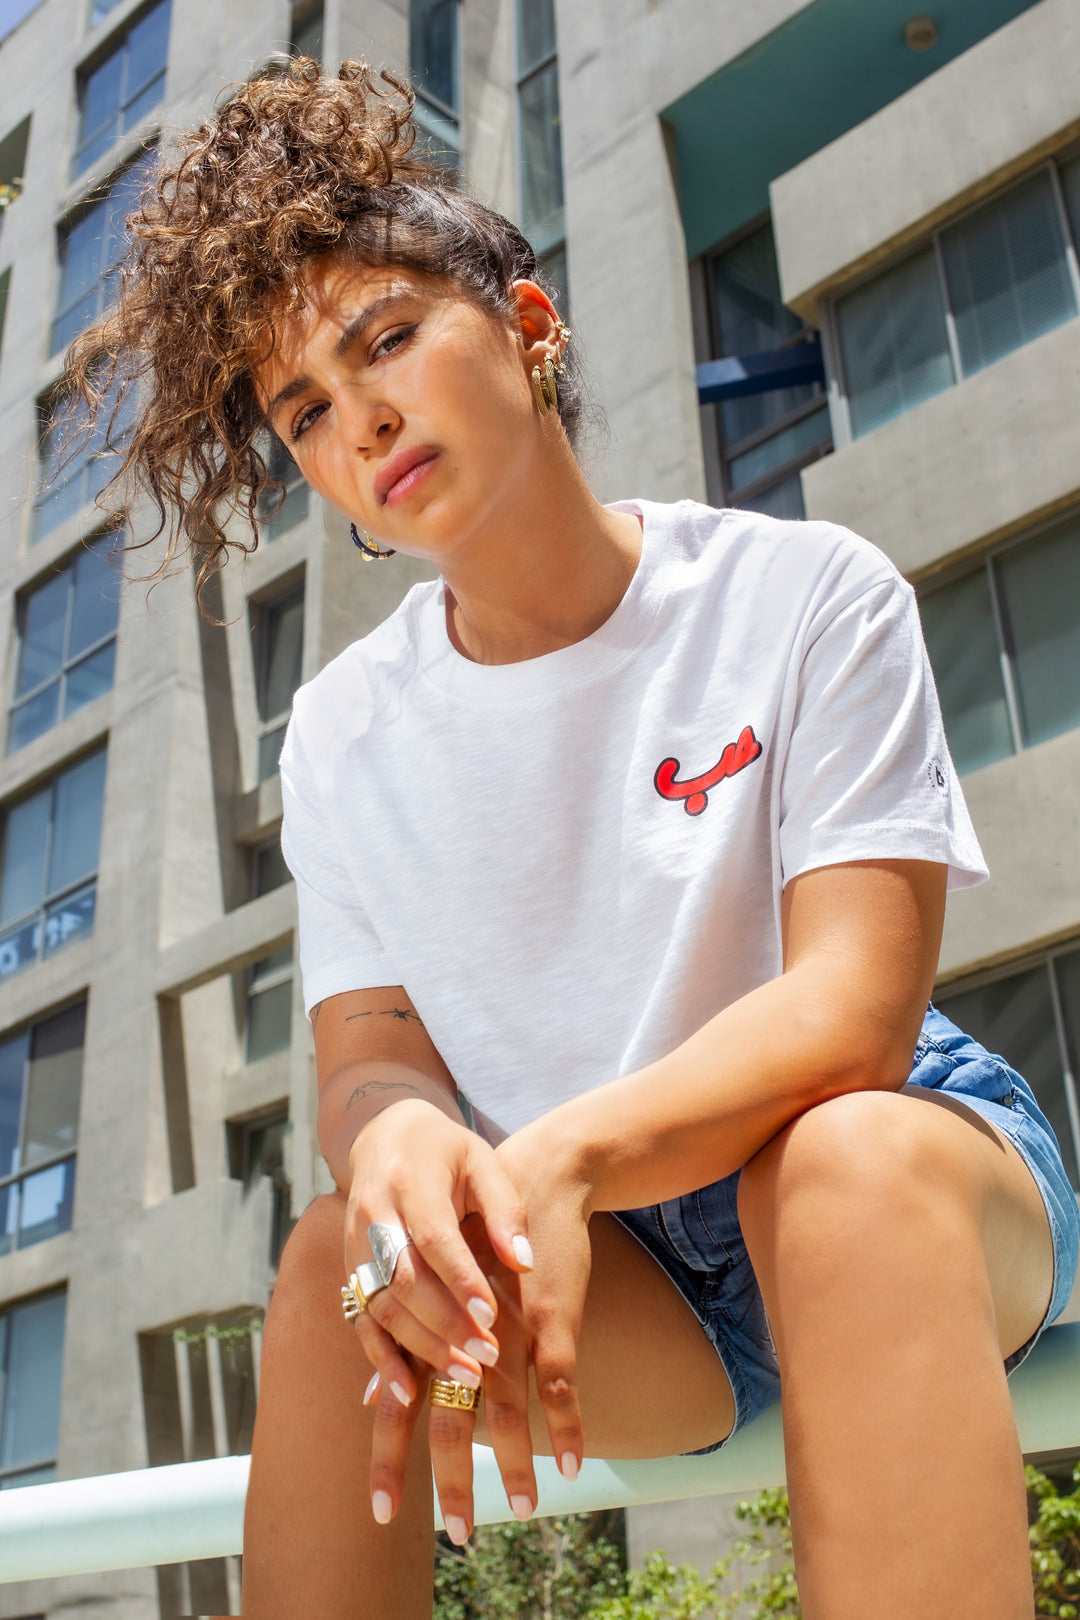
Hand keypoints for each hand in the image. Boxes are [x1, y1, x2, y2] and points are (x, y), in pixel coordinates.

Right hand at [345, 1097, 531, 1529]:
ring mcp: (355, 1245)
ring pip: (382, 1306)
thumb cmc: (447, 1151)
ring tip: (466, 1378)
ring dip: (421, 1347)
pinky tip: (406, 1391)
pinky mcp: (350, 1270)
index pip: (433, 1238)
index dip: (459, 1281)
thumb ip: (505, 1209)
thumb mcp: (483, 1161)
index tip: (491, 1318)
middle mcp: (373, 1215)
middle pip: (404, 1280)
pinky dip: (380, 1358)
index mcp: (410, 1181)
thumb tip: (524, 1261)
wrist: (384, 1136)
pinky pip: (361, 1319)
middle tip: (487, 1359)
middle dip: (445, 1325)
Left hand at [414, 1121, 593, 1544]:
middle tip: (457, 1536)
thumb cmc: (475, 1236)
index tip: (380, 1513)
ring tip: (524, 1510)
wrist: (534, 1176)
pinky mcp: (551, 1316)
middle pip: (450, 1416)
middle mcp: (462, 1332)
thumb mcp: (429, 1283)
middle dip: (452, 1479)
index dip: (388, 1456)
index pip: (397, 1403)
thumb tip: (368, 1402)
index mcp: (427, 1327)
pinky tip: (573, 1464)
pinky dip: (569, 1427)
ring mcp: (509, 1326)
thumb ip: (401, 1346)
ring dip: (517, 1465)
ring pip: (507, 1409)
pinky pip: (560, 1382)